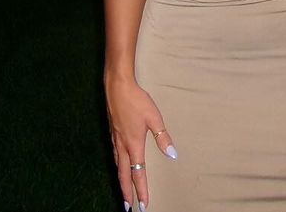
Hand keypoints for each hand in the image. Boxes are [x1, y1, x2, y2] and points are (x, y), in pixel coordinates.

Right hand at [105, 76, 176, 210]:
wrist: (117, 87)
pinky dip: (118, 168)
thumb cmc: (137, 101)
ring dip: (121, 181)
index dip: (141, 190)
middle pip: (124, 175)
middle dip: (127, 192)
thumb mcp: (154, 117)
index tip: (144, 204)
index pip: (138, 173)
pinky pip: (115, 157)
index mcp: (134, 145)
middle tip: (129, 207)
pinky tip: (120, 167)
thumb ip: (163, 137)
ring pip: (118, 167)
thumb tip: (172, 155)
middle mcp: (122, 146)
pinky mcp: (113, 134)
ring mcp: (115, 140)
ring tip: (124, 193)